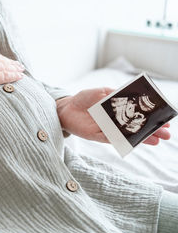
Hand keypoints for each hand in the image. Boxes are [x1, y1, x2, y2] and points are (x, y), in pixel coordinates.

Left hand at [56, 88, 170, 144]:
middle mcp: (115, 121)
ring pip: (128, 135)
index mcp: (118, 110)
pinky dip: (124, 140)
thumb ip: (116, 93)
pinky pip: (112, 139)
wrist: (65, 107)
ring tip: (157, 141)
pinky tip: (136, 141)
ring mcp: (107, 129)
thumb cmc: (83, 98)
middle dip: (152, 130)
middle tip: (167, 134)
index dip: (152, 118)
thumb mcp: (102, 91)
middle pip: (137, 127)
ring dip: (142, 138)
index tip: (166, 120)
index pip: (139, 115)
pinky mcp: (97, 136)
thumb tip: (133, 93)